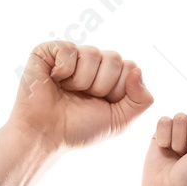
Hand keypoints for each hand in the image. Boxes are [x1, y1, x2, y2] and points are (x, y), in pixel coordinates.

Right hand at [11, 41, 153, 150]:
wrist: (46, 135)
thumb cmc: (79, 129)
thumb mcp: (120, 121)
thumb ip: (141, 100)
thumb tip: (137, 70)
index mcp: (110, 76)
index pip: (130, 67)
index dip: (118, 90)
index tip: (102, 104)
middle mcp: (92, 62)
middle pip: (115, 59)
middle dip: (101, 86)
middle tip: (83, 98)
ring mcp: (72, 54)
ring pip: (93, 54)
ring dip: (81, 81)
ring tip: (67, 91)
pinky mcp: (49, 50)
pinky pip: (69, 50)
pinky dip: (63, 71)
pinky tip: (54, 80)